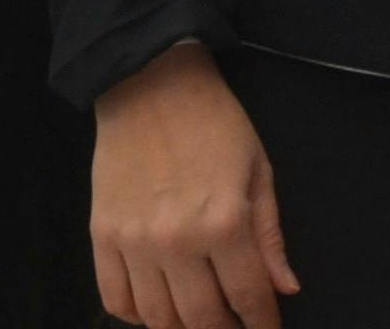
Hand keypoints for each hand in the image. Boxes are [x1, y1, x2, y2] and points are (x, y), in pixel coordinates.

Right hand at [93, 42, 296, 328]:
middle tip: (234, 327)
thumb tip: (286, 288)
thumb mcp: (259, 169)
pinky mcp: (103, 236)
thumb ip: (270, 235)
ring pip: (158, 318)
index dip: (262, 323)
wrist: (150, 85)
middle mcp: (178, 240)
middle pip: (202, 319)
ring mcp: (135, 241)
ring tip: (199, 322)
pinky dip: (137, 316)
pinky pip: (116, 299)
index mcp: (225, 221)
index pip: (248, 297)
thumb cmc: (214, 123)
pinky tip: (157, 310)